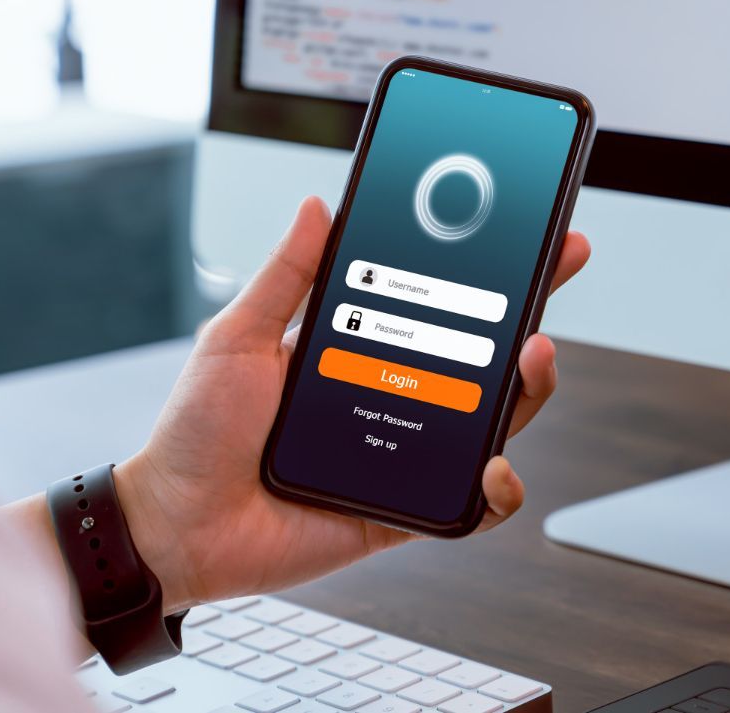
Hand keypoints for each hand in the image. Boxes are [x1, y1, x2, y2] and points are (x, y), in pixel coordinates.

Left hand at [114, 197, 589, 612]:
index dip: (492, 269)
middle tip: (554, 272)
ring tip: (531, 358)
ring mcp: (407, 454)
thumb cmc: (197, 432)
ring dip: (530, 388)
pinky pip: (475, 504)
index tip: (530, 232)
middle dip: (533, 308)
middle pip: (487, 354)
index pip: (442, 302)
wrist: (176, 525)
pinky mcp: (407, 511)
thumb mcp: (239, 336)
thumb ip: (286, 275)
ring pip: (497, 420)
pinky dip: (499, 488)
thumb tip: (317, 205)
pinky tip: (490, 466)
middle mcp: (396, 395)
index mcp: (363, 348)